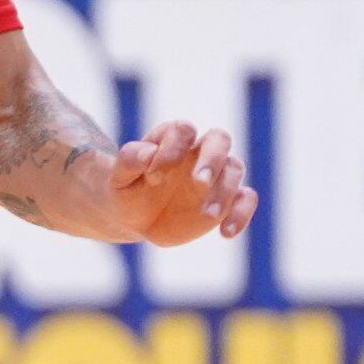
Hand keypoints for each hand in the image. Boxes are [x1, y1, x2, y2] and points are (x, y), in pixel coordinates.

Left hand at [100, 120, 256, 247]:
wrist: (134, 218)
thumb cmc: (126, 191)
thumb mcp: (118, 179)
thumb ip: (129, 160)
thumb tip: (149, 152)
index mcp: (172, 139)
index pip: (183, 131)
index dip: (171, 150)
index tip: (153, 178)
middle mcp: (198, 152)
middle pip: (219, 139)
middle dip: (212, 159)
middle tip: (200, 182)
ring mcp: (215, 176)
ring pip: (234, 169)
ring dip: (224, 191)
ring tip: (208, 215)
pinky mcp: (226, 200)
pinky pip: (246, 199)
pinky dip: (242, 213)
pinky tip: (226, 232)